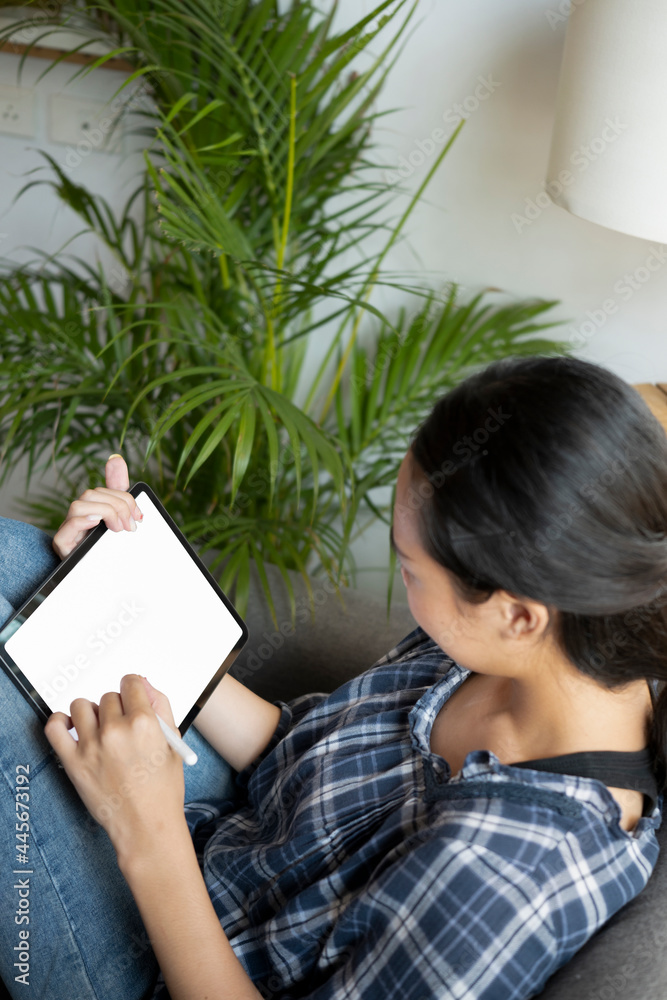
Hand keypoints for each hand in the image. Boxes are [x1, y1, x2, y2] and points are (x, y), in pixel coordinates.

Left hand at [44, 675, 186, 863]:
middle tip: (122, 726)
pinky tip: (72, 728)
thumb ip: (161, 706)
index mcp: (144, 723)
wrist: (147, 826)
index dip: (133, 688)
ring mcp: (92, 746)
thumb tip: (144, 684)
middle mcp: (116, 730)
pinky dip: (60, 722)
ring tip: (99, 729)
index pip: (130, 682)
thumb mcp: (173, 743)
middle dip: (116, 707)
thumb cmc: (162, 790)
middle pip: (108, 696)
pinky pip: (55, 727)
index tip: (130, 696)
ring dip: (91, 713)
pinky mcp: (74, 761)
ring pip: (82, 706)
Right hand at [52, 454, 143, 559]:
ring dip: (104, 511)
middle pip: (92, 495)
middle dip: (118, 505)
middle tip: (131, 526)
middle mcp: (79, 518)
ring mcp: (69, 531)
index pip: (103, 491)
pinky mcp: (63, 545)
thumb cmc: (108, 553)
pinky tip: (97, 523)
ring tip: (118, 528)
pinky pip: (67, 527)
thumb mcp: (120, 523)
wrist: (99, 586)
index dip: (124, 497)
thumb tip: (116, 459)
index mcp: (93, 511)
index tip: (140, 516)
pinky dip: (83, 520)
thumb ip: (122, 495)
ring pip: (78, 506)